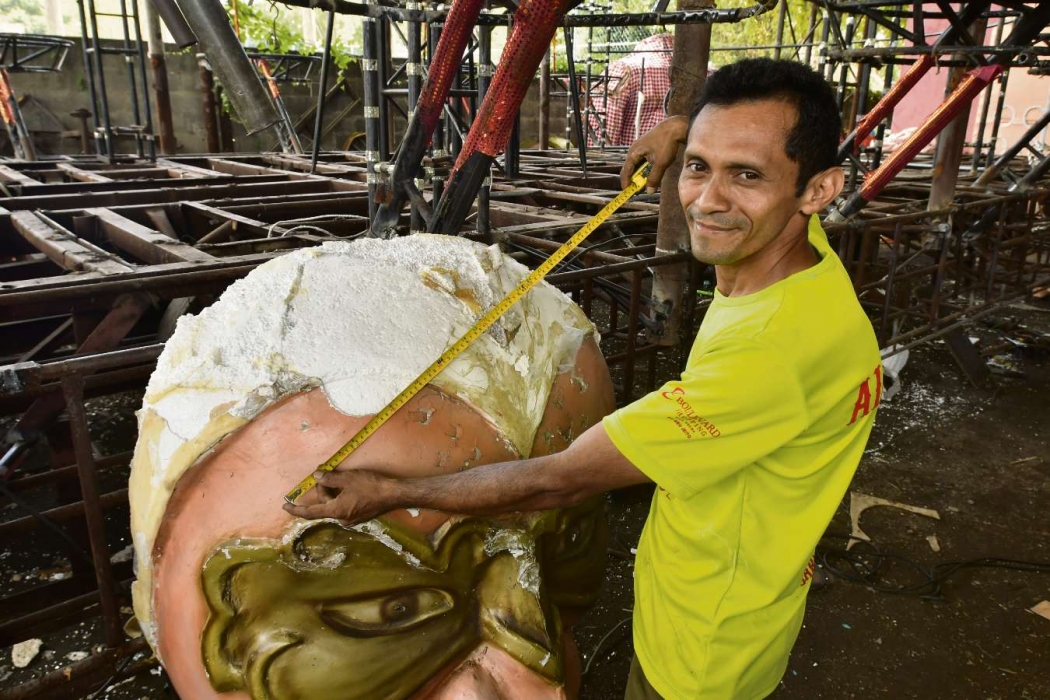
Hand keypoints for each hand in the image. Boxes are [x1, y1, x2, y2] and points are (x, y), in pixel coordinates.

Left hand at [283, 469, 402, 524]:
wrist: (393, 494)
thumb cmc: (370, 486)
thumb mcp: (347, 478)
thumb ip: (329, 479)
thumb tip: (316, 477)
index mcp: (335, 510)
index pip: (310, 512)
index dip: (296, 509)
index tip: (285, 507)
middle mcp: (341, 518)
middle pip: (324, 505)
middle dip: (322, 490)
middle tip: (326, 474)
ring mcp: (351, 519)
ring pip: (334, 505)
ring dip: (333, 493)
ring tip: (340, 479)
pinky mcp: (359, 516)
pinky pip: (343, 507)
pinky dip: (341, 497)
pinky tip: (349, 487)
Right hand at [619, 115, 689, 190]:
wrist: (676, 127)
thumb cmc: (667, 143)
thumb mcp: (661, 163)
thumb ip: (654, 178)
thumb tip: (649, 191)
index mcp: (634, 152)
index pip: (626, 171)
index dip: (626, 182)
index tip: (627, 192)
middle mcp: (634, 149)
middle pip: (630, 168)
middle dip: (632, 179)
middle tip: (635, 190)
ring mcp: (640, 147)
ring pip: (636, 164)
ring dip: (639, 174)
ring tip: (642, 182)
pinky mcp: (647, 146)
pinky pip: (641, 160)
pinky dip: (644, 168)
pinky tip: (649, 172)